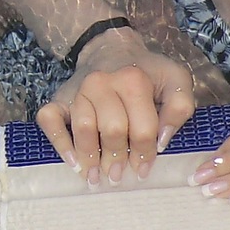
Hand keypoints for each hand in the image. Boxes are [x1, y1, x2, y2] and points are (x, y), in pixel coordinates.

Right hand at [36, 31, 196, 184]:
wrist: (112, 50)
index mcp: (133, 80)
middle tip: (119, 177)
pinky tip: (73, 162)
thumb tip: (162, 140)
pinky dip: (60, 143)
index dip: (145, 153)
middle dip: (117, 159)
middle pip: (112, 131)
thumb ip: (179, 107)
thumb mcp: (175, 81)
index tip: (144, 169)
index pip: (142, 127)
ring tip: (96, 179)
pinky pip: (50, 120)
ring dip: (90, 158)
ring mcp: (78, 90)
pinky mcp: (59, 97)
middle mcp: (102, 83)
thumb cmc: (147, 73)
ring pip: (83, 129)